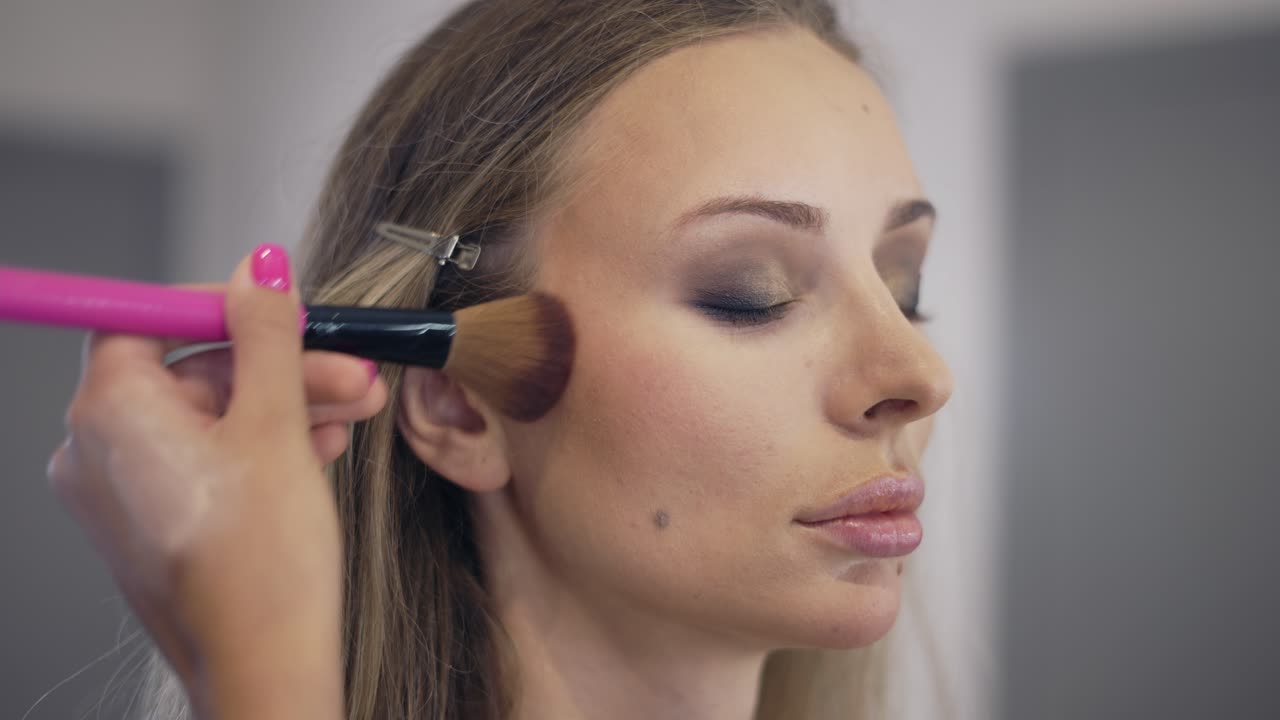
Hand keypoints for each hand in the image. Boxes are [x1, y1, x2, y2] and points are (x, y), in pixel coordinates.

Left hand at [46, 245, 381, 717]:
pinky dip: (262, 447)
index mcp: (110, 414)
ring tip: (356, 413)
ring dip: (287, 406)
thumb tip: (257, 267)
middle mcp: (97, 450)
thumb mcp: (277, 424)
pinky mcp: (154, 525)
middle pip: (194, 370)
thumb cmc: (263, 561)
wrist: (265, 669)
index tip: (280, 312)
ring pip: (209, 417)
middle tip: (352, 373)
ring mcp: (122, 494)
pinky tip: (321, 448)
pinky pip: (205, 459)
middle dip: (283, 367)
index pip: (147, 320)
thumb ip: (266, 333)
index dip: (219, 307)